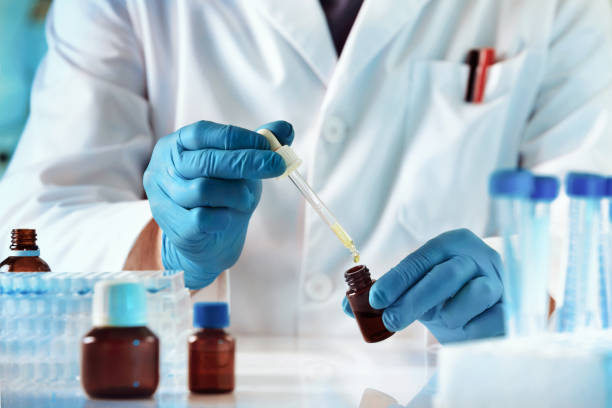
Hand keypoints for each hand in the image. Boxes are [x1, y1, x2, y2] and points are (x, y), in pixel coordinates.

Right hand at [143, 120, 292, 288]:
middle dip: (246, 162)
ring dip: (236, 193)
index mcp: (176, 145)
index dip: (237, 137)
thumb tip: (286, 129)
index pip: (202, 133)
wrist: (209, 241)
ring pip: (204, 190)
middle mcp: (163, 169)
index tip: (267, 144)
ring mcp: (164, 198)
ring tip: (247, 200)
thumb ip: (259, 145)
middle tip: (277, 165)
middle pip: (206, 161)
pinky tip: (230, 217)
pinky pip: (203, 218)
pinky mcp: (174, 227)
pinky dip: (224, 217)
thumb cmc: (223, 195)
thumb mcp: (241, 166)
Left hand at [343, 229, 504, 342]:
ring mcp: (498, 278)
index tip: (376, 299)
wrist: (484, 309)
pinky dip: (471, 328)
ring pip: (473, 294)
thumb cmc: (443, 294)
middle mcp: (477, 254)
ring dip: (449, 313)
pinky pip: (491, 318)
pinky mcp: (512, 304)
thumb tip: (347, 305)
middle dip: (413, 300)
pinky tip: (464, 327)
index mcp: (450, 243)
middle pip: (444, 275)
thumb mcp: (413, 289)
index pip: (420, 259)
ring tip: (442, 319)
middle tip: (391, 320)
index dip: (396, 279)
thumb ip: (383, 293)